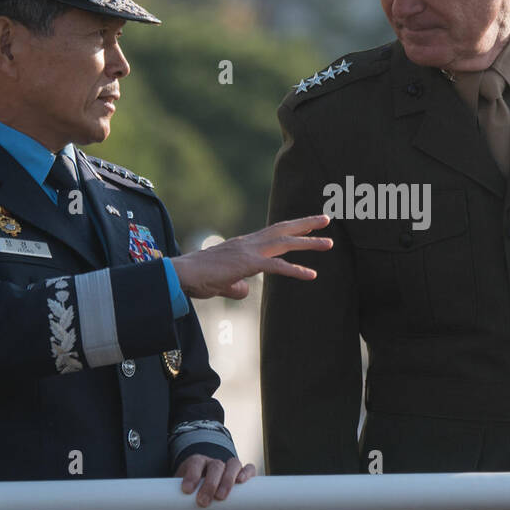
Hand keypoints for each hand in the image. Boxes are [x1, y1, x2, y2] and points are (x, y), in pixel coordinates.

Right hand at [171, 214, 332, 299]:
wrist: (181, 274)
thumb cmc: (197, 278)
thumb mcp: (222, 283)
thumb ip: (236, 285)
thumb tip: (245, 290)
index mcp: (244, 245)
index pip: (273, 233)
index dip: (292, 228)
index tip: (309, 225)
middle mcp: (249, 243)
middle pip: (283, 229)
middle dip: (306, 224)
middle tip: (327, 220)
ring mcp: (249, 251)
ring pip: (285, 242)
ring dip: (309, 243)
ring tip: (329, 243)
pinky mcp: (247, 264)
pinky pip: (277, 266)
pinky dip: (296, 269)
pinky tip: (312, 274)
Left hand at [177, 454, 255, 506]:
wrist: (205, 499)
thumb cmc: (192, 499)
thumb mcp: (185, 500)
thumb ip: (185, 507)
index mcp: (198, 464)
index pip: (196, 463)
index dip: (192, 474)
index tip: (187, 490)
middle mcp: (215, 464)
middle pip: (215, 466)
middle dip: (209, 484)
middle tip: (203, 502)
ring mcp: (230, 467)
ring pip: (233, 465)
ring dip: (227, 480)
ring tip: (221, 497)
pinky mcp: (243, 473)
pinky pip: (249, 468)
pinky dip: (246, 472)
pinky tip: (241, 481)